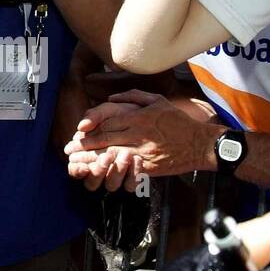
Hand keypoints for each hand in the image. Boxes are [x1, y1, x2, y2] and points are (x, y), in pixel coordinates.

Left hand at [65, 89, 222, 189]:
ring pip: (111, 155)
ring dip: (92, 160)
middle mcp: (138, 133)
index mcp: (138, 117)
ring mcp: (142, 151)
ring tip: (78, 163)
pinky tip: (99, 173)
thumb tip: (112, 97)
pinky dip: (110, 171)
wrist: (199, 143)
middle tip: (70, 150)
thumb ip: (134, 96)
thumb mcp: (158, 101)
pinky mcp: (148, 166)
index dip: (89, 129)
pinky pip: (125, 169)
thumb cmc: (178, 121)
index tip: (78, 134)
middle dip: (84, 146)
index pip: (107, 122)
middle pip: (105, 139)